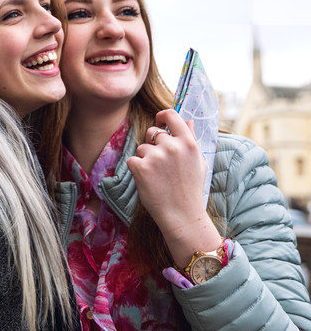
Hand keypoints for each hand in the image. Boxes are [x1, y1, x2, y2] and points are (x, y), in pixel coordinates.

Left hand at [126, 108, 220, 266]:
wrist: (182, 215)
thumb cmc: (190, 189)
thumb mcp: (198, 162)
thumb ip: (191, 139)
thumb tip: (188, 120)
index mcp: (188, 143)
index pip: (171, 115)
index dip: (162, 116)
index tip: (159, 121)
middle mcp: (172, 146)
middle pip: (152, 132)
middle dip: (153, 144)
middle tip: (162, 165)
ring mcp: (155, 157)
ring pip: (141, 148)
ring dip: (145, 159)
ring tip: (158, 177)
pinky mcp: (140, 167)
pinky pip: (132, 160)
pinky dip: (137, 170)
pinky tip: (149, 182)